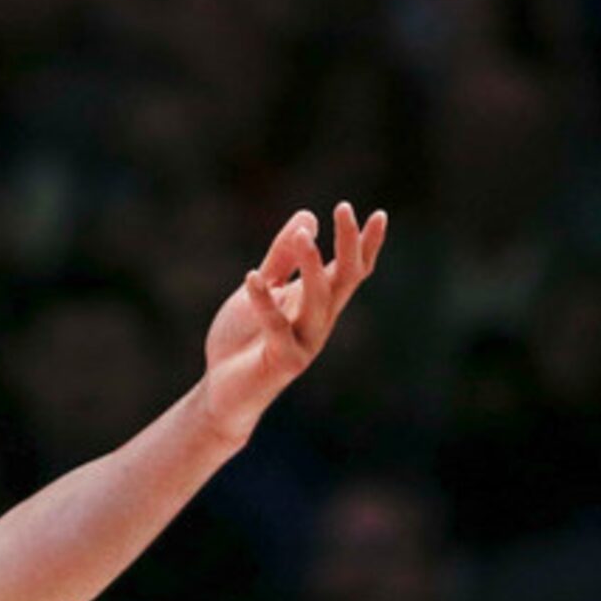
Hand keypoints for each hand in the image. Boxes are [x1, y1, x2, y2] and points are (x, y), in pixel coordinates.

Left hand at [198, 203, 386, 439]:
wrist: (222, 392)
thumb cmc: (243, 340)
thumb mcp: (262, 289)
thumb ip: (282, 257)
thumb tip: (308, 217)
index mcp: (318, 303)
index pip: (350, 271)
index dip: (365, 245)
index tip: (378, 215)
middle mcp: (319, 321)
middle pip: (345, 279)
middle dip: (348, 244)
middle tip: (344, 208)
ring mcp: (305, 343)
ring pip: (319, 301)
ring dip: (312, 267)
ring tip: (302, 237)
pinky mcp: (283, 361)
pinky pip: (276, 328)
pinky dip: (264, 302)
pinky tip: (251, 277)